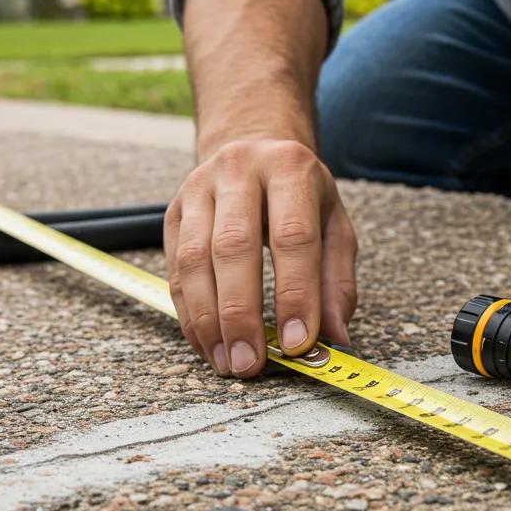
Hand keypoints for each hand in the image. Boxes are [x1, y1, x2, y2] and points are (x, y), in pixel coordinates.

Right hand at [164, 139, 356, 376]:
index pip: (293, 237)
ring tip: (228, 362)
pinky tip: (207, 345)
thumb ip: (337, 282)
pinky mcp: (173, 213)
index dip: (295, 294)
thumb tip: (334, 337)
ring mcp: (198, 189)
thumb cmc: (301, 198)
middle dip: (241, 313)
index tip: (296, 344)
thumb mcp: (334, 227)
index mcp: (289, 168)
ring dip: (208, 320)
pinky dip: (190, 314)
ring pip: (195, 260)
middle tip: (251, 363)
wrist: (252, 147)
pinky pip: (175, 270)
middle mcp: (239, 170)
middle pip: (234, 246)